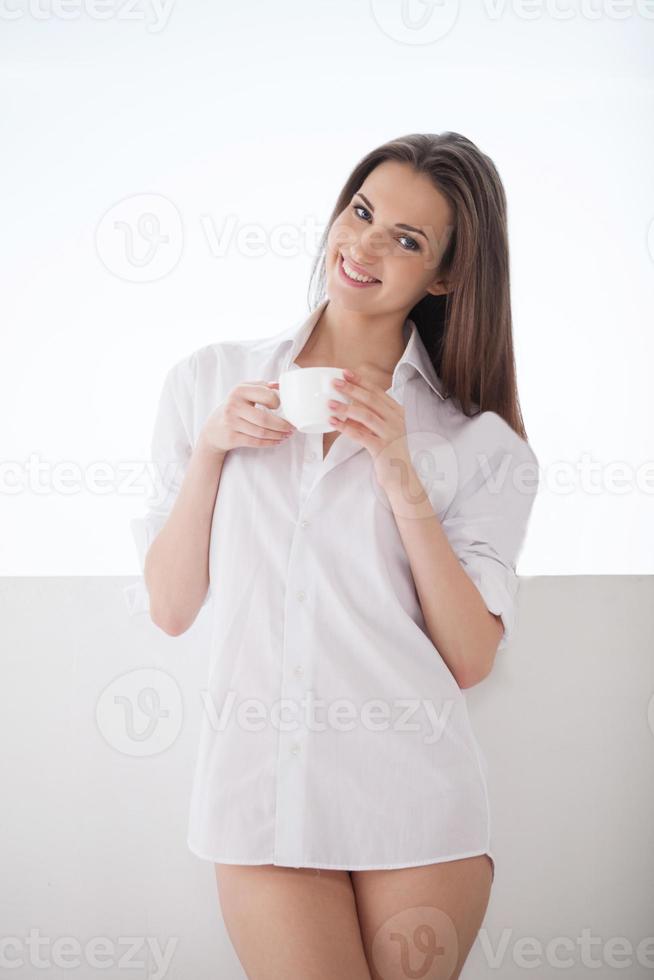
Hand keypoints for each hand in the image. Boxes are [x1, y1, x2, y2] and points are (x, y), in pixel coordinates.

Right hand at [199, 380, 295, 454]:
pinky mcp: (232, 438)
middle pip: (264, 418)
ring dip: (278, 434)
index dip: (277, 402)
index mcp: (239, 390)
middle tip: (292, 427)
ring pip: (262, 432)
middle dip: (282, 425)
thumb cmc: (234, 407)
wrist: (213, 429)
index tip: (282, 407)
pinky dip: (270, 442)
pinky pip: (256, 442)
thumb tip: (281, 386)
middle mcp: (234, 406)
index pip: (266, 395)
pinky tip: (278, 440)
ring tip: (287, 434)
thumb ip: (261, 386)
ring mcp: (231, 423)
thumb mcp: (243, 391)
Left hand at [327, 369, 413, 490]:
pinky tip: (334, 423)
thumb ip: (369, 418)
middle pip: (371, 400)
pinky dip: (345, 428)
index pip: (378, 392)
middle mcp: (396, 420)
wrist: (401, 476)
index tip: (346, 372)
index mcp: (397, 412)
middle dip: (352, 389)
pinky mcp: (382, 448)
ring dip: (346, 408)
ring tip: (330, 404)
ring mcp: (390, 434)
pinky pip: (361, 435)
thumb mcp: (381, 430)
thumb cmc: (389, 452)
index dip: (361, 381)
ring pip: (366, 415)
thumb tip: (348, 406)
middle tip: (335, 383)